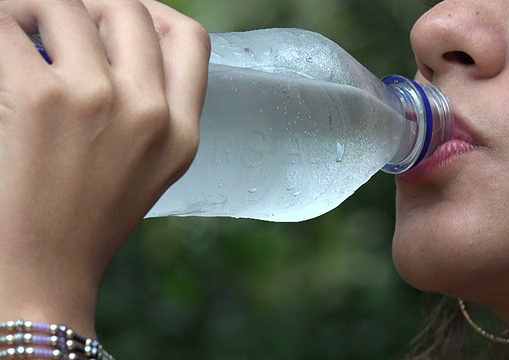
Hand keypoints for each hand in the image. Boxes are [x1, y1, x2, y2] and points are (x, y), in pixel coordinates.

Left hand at [0, 0, 209, 335]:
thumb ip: (153, 111)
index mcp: (181, 133)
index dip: (156, 13)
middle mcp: (150, 111)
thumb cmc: (86, 222)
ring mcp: (99, 100)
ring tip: (14, 35)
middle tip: (55, 23)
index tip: (120, 16)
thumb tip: (110, 46)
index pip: (191, 40)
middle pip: (130, 10)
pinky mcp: (40, 99)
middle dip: (90, 4)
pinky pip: (8, 24)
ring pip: (67, 5)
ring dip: (33, 9)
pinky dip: (1, 23)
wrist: (41, 272)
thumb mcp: (149, 170)